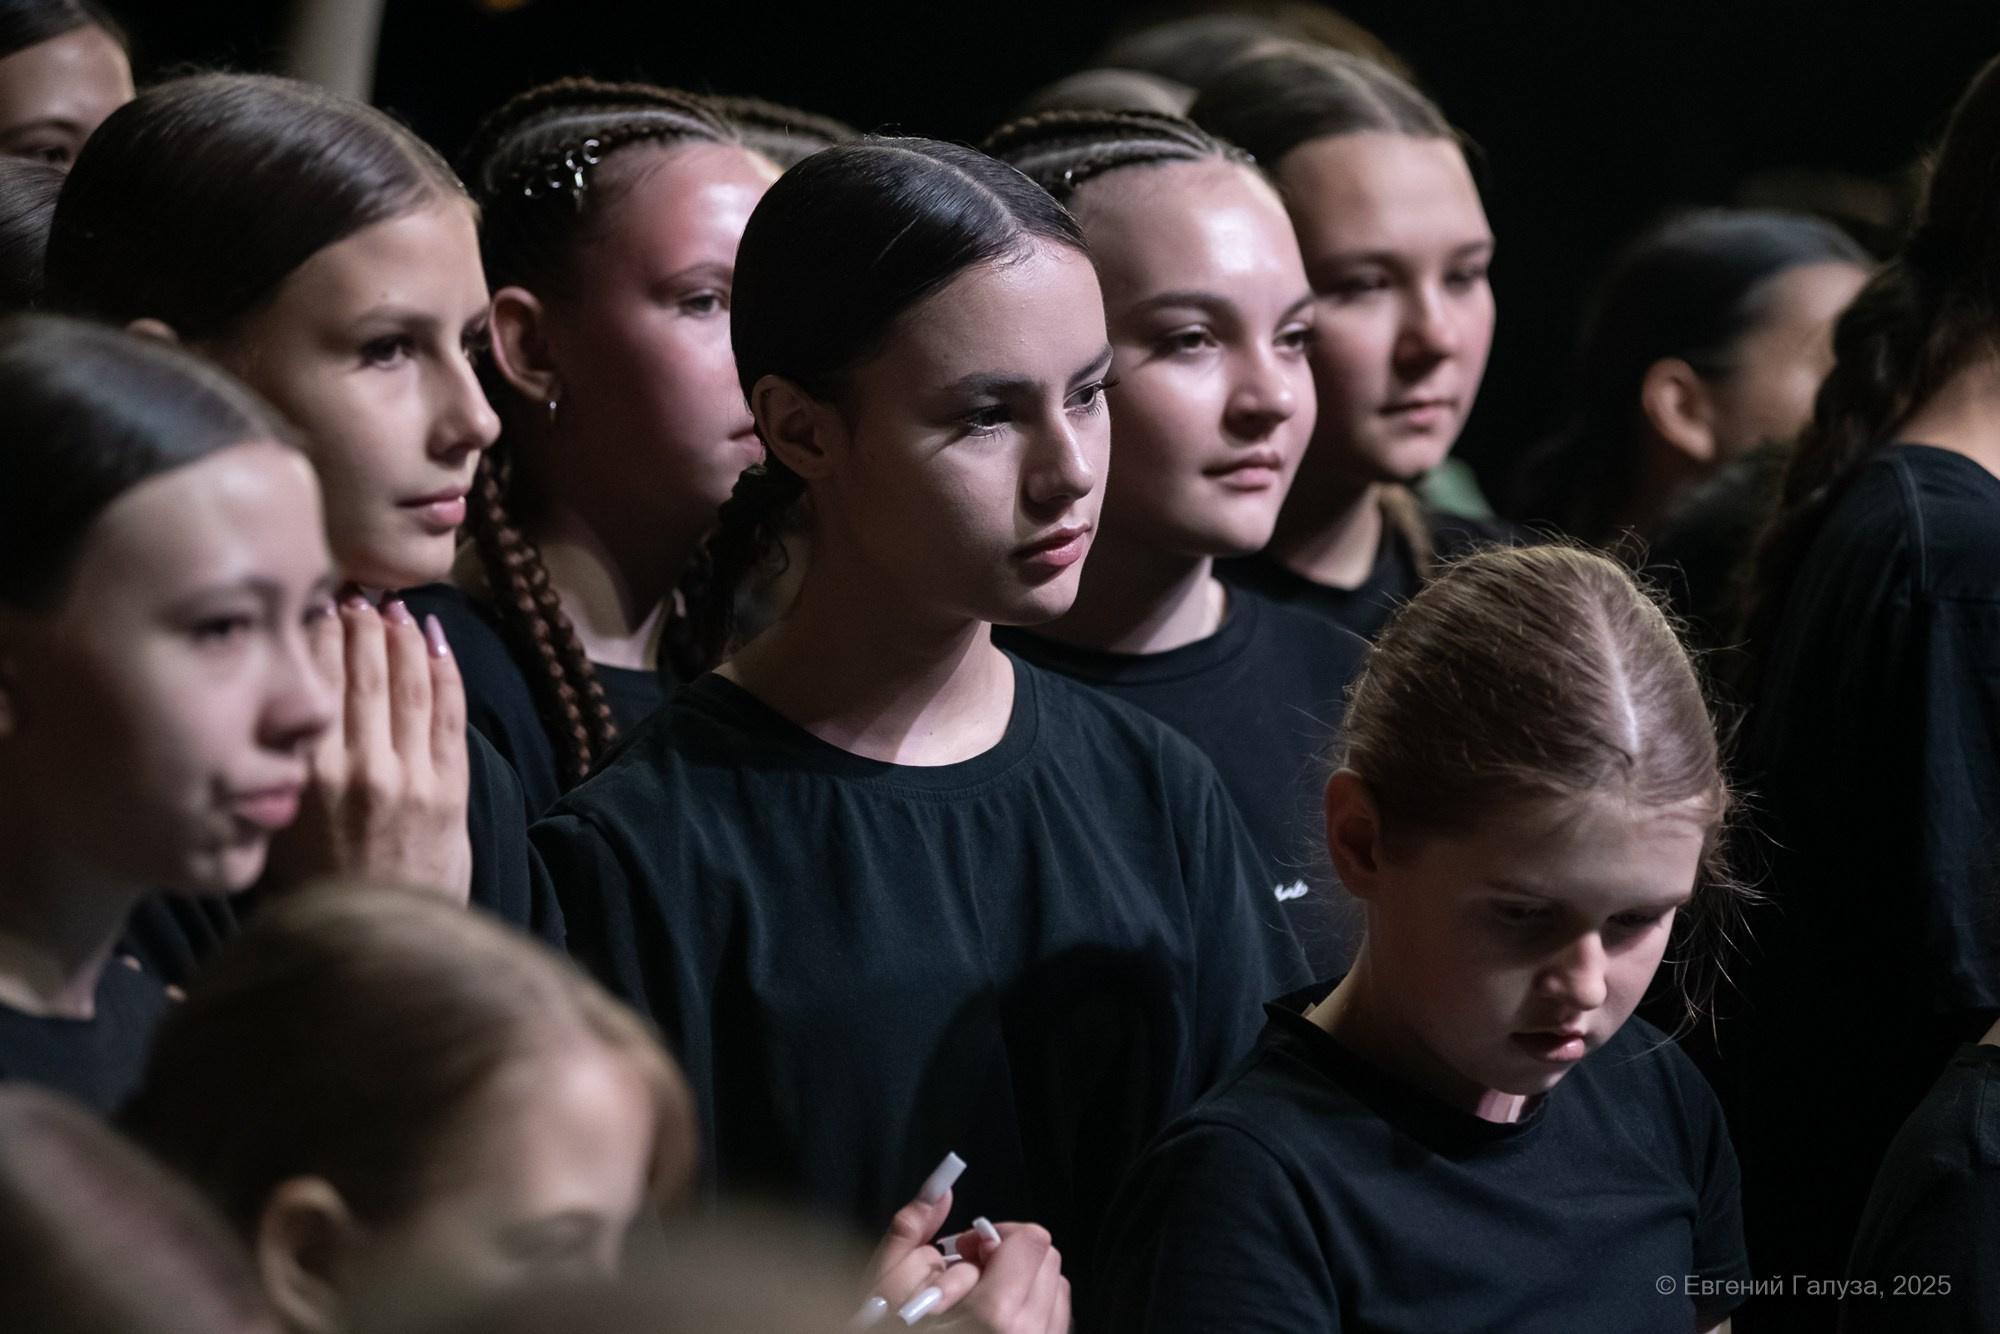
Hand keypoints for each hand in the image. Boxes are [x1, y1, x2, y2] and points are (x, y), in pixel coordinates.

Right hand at [262, 593, 470, 900]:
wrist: (377, 943)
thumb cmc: (319, 890)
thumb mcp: (277, 830)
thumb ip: (281, 771)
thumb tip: (275, 706)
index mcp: (301, 778)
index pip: (310, 686)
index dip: (316, 637)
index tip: (316, 604)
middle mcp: (353, 769)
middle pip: (359, 675)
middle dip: (359, 625)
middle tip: (356, 591)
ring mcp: (406, 777)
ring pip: (405, 686)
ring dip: (401, 639)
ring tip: (393, 607)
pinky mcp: (449, 791)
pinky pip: (448, 715)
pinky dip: (444, 671)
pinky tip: (437, 641)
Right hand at [862, 1193, 1068, 1332]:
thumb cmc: (885, 1331)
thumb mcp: (884, 1286)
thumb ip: (912, 1229)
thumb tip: (940, 1188)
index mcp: (995, 1315)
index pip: (1033, 1241)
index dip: (999, 1234)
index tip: (969, 1249)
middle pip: (1049, 1262)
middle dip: (1011, 1257)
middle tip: (971, 1273)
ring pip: (1055, 1293)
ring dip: (1024, 1284)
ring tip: (980, 1302)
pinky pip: (1053, 1324)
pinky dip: (1030, 1312)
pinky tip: (992, 1324)